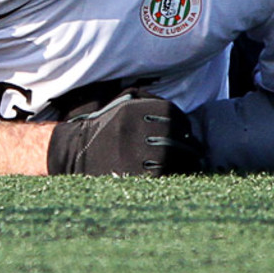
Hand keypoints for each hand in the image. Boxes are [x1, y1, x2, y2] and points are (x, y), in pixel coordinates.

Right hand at [47, 89, 203, 175]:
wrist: (79, 150)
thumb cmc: (106, 125)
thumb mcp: (121, 103)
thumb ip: (147, 99)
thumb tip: (176, 111)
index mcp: (133, 110)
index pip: (172, 114)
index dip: (184, 123)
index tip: (188, 131)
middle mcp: (134, 129)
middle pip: (175, 136)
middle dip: (188, 144)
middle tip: (194, 149)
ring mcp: (133, 151)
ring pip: (171, 156)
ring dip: (184, 160)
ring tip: (188, 162)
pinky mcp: (132, 172)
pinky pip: (161, 172)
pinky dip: (171, 172)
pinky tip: (173, 171)